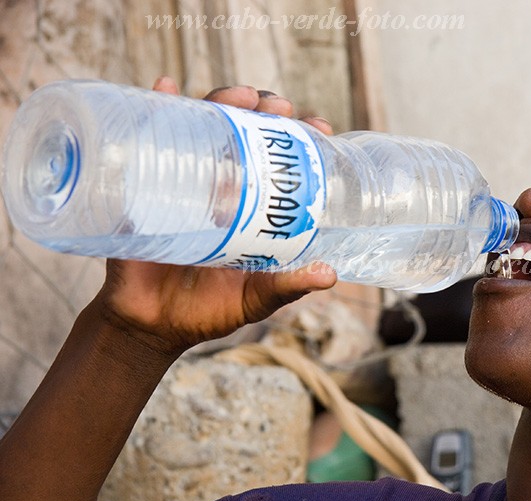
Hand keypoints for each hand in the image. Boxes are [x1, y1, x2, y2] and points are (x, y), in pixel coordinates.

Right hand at [94, 77, 336, 355]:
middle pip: (243, 134)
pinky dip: (153, 106)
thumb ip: (287, 286)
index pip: (279, 161)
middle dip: (263, 110)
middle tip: (278, 106)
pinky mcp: (145, 187)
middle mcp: (221, 187)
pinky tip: (164, 86)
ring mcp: (184, 183)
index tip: (319, 128)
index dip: (298, 139)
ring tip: (237, 97)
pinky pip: (147, 140)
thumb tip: (329, 274)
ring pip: (203, 128)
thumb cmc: (209, 311)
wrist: (151, 327)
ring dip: (219, 101)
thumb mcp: (254, 299)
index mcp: (251, 208)